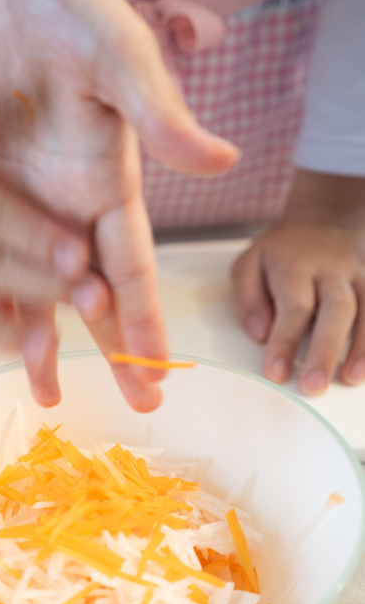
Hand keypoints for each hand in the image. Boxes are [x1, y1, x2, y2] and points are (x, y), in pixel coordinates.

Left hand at [0, 0, 238, 408]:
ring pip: (43, 293)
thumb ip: (161, 115)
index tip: (158, 370)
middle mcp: (76, 211)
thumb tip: (220, 159)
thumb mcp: (123, 60)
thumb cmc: (79, 16)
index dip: (147, 321)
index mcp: (113, 187)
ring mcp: (33, 211)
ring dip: (48, 342)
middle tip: (137, 402)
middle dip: (117, 350)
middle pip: (100, 296)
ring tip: (47, 393)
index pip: (135, 270)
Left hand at [232, 171, 364, 394]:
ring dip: (361, 348)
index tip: (276, 373)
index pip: (293, 307)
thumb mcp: (250, 264)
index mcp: (296, 266)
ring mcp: (359, 276)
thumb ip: (249, 299)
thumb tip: (260, 333)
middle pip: (335, 311)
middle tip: (313, 386)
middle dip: (325, 351)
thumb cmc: (282, 251)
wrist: (326, 217)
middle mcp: (332, 271)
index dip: (285, 342)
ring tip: (350, 380)